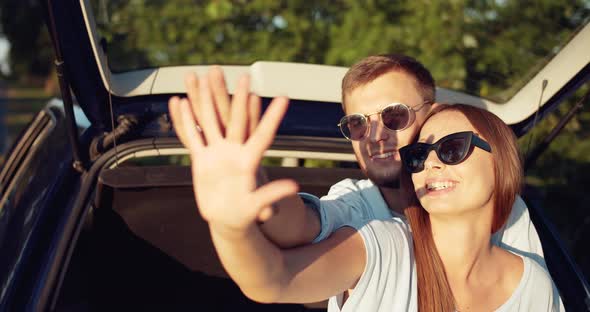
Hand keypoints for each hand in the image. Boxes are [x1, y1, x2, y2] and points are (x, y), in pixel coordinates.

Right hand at [168, 69, 297, 234]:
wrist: (227, 218)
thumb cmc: (244, 214)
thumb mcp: (256, 206)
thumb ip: (271, 195)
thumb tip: (293, 187)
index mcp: (249, 160)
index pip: (262, 134)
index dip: (271, 116)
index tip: (283, 97)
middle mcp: (233, 151)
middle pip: (234, 119)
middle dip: (234, 97)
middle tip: (240, 75)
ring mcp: (216, 152)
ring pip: (209, 120)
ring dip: (204, 99)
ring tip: (199, 76)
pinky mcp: (201, 158)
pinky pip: (191, 135)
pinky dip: (184, 120)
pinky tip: (179, 101)